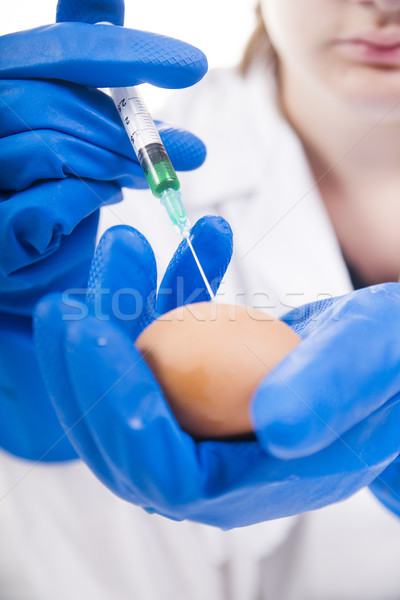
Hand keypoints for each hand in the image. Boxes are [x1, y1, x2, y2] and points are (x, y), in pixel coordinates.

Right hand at [0, 0, 206, 315]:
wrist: (36, 285)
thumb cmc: (54, 202)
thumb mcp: (73, 132)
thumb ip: (82, 76)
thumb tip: (104, 2)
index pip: (50, 51)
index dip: (119, 51)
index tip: (190, 65)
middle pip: (46, 98)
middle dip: (128, 126)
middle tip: (185, 150)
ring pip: (47, 145)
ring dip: (115, 163)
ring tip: (147, 178)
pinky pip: (42, 206)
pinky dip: (86, 203)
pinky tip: (104, 200)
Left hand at [33, 222, 399, 526]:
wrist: (392, 356)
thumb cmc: (392, 364)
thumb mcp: (375, 361)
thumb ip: (332, 391)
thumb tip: (274, 425)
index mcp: (257, 480)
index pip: (162, 469)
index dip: (115, 409)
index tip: (86, 333)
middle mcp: (220, 462)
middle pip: (126, 432)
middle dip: (87, 367)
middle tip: (69, 301)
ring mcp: (208, 422)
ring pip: (136, 384)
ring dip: (119, 316)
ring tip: (126, 249)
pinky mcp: (208, 385)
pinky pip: (170, 346)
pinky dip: (172, 292)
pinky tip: (198, 243)